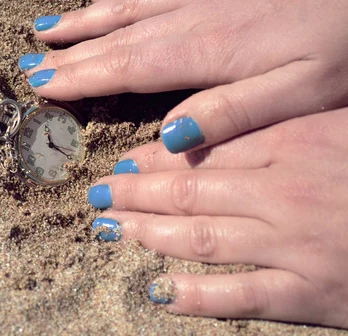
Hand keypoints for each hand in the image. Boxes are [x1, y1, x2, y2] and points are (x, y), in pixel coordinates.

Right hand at [21, 0, 347, 153]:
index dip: (79, 77)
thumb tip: (168, 137)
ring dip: (86, 17)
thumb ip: (231, 113)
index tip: (40, 84)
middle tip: (30, 62)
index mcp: (205, 49)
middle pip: (116, 34)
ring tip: (51, 26)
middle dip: (70, 51)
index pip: (124, 66)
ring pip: (129, 2)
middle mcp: (194, 12)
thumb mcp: (301, 91)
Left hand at [89, 107, 347, 327]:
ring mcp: (293, 245)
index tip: (118, 162)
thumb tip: (212, 127)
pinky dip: (194, 296)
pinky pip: (239, 298)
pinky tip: (158, 292)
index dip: (150, 159)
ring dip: (147, 234)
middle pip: (186, 192)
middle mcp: (281, 191)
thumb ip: (278, 123)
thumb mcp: (338, 123)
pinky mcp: (311, 294)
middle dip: (133, 194)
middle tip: (97, 195)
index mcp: (291, 143)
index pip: (200, 152)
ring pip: (199, 238)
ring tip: (109, 230)